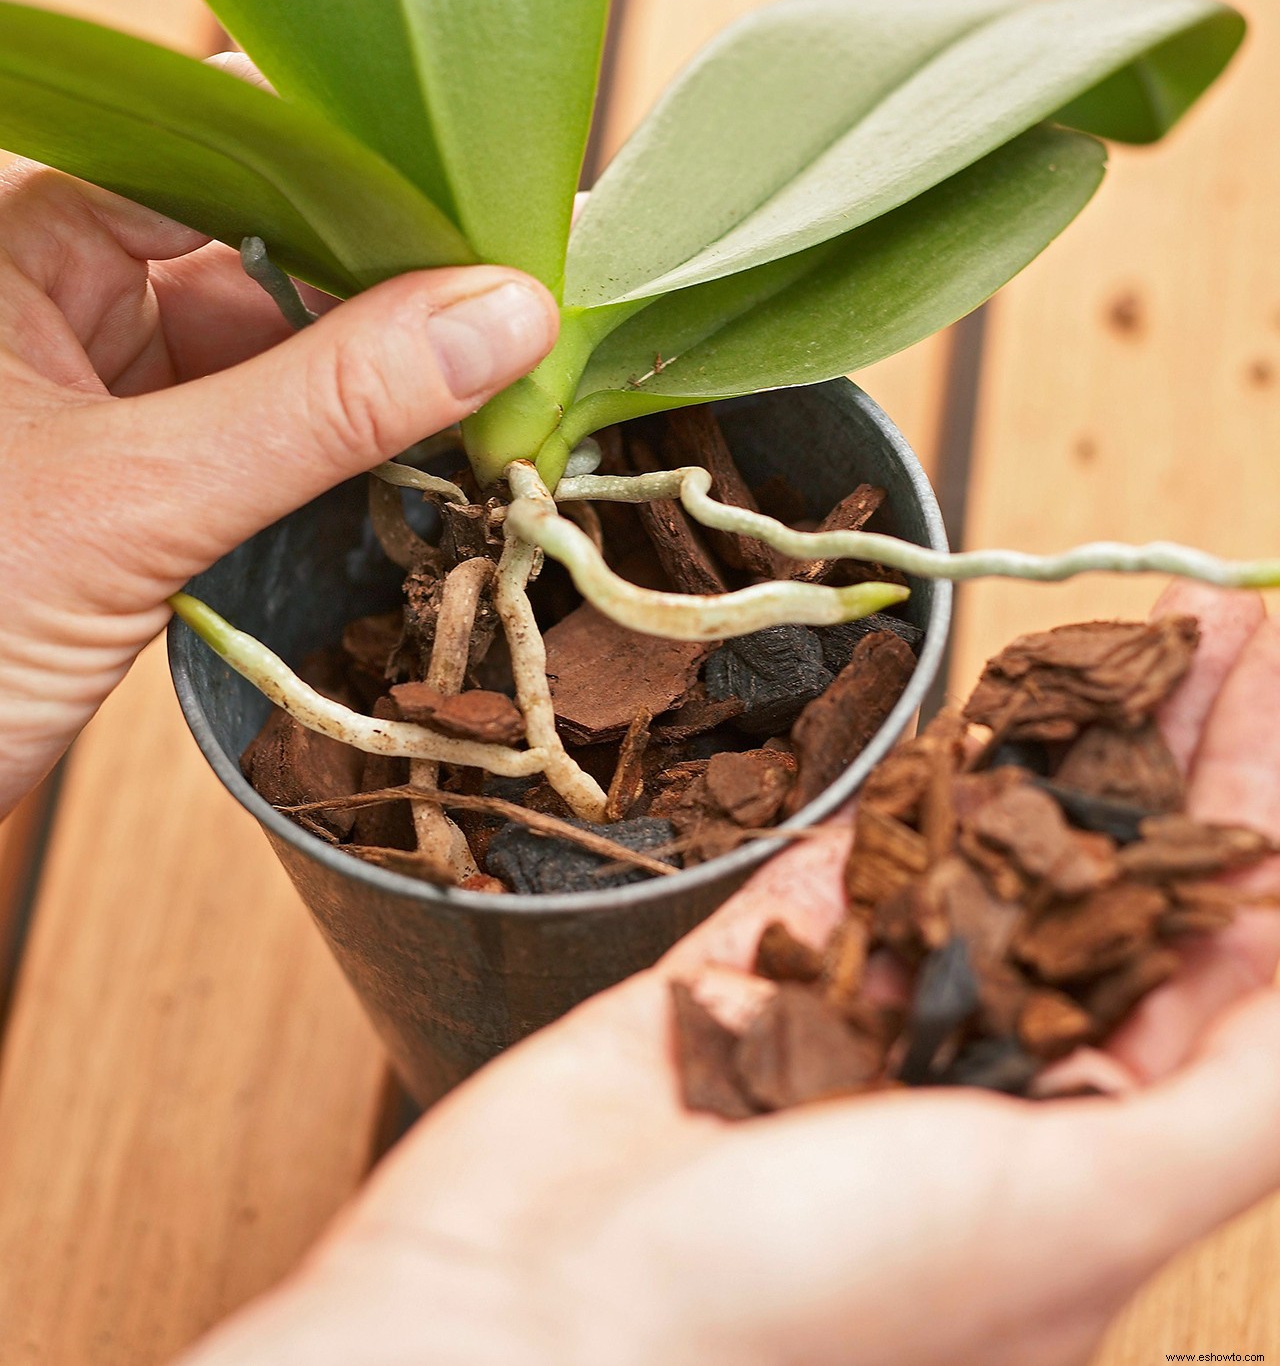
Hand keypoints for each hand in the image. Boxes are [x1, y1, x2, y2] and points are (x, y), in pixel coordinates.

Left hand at [0, 124, 557, 815]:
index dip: (360, 168)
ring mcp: (86, 384)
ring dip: (369, 377)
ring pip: (265, 343)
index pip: (219, 144)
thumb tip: (503, 312)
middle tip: (519, 313)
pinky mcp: (120, 474)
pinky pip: (251, 427)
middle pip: (258, 243)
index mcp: (13, 237)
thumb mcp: (136, 504)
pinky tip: (421, 455)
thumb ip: (325, 406)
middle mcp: (49, 288)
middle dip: (383, 285)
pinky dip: (331, 446)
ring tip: (495, 389)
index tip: (492, 204)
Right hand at [185, 582, 1279, 1365]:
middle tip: (1203, 617)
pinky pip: (838, 865)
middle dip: (1168, 745)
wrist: (528, 1327)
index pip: (1214, 947)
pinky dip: (899, 793)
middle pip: (1110, 877)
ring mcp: (858, 1026)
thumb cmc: (808, 1318)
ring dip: (1051, 742)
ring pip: (982, 852)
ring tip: (1104, 636)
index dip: (1256, 804)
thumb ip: (1224, 1104)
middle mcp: (985, 1085)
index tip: (1272, 672)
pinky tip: (953, 720)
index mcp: (1089, 1160)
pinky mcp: (741, 984)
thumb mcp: (1070, 1218)